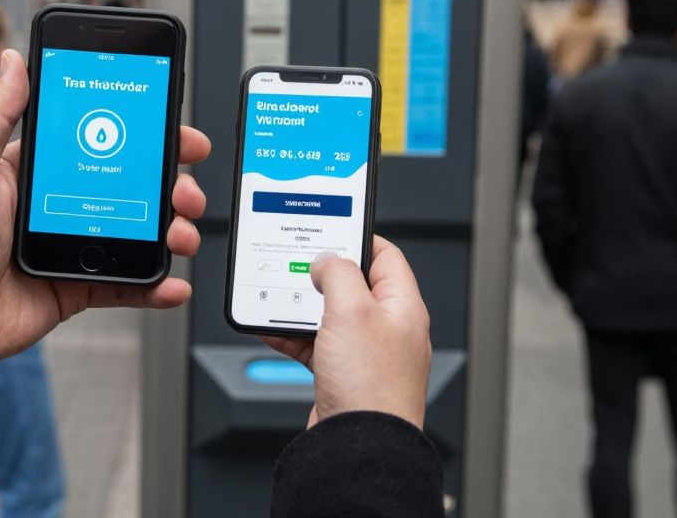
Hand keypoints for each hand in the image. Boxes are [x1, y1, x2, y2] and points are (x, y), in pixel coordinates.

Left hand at [0, 48, 209, 377]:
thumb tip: (12, 60)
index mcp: (38, 170)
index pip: (101, 141)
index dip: (143, 134)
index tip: (174, 128)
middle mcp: (62, 203)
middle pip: (134, 184)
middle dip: (172, 183)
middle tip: (186, 187)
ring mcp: (74, 246)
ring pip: (140, 232)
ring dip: (172, 231)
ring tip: (180, 235)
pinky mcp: (79, 286)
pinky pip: (128, 284)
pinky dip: (156, 286)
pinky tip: (173, 285)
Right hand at [262, 237, 431, 428]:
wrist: (358, 447)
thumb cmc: (370, 387)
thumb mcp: (352, 310)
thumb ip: (339, 273)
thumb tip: (327, 260)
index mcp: (403, 307)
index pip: (384, 255)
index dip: (356, 238)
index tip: (330, 230)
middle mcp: (388, 329)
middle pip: (353, 285)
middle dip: (320, 276)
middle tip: (298, 266)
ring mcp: (366, 355)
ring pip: (330, 317)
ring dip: (302, 307)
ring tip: (279, 299)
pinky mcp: (344, 376)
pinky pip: (316, 345)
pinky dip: (294, 336)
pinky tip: (274, 332)